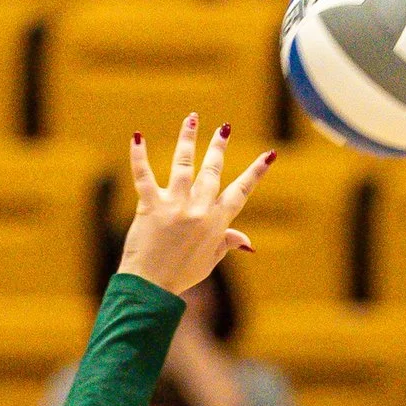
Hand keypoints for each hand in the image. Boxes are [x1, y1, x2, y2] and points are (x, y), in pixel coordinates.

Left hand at [119, 117, 275, 296]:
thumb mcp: (209, 260)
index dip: (255, 173)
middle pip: (212, 172)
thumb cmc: (181, 275)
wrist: (152, 288)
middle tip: (224, 128)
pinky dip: (139, 156)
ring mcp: (175, 207)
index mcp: (216, 223)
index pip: (240, 192)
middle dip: (219, 147)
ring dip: (188, 139)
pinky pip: (144, 176)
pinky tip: (137, 136)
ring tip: (192, 118)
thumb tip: (248, 241)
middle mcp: (199, 211)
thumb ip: (227, 242)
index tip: (269, 155)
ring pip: (183, 165)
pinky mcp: (150, 206)